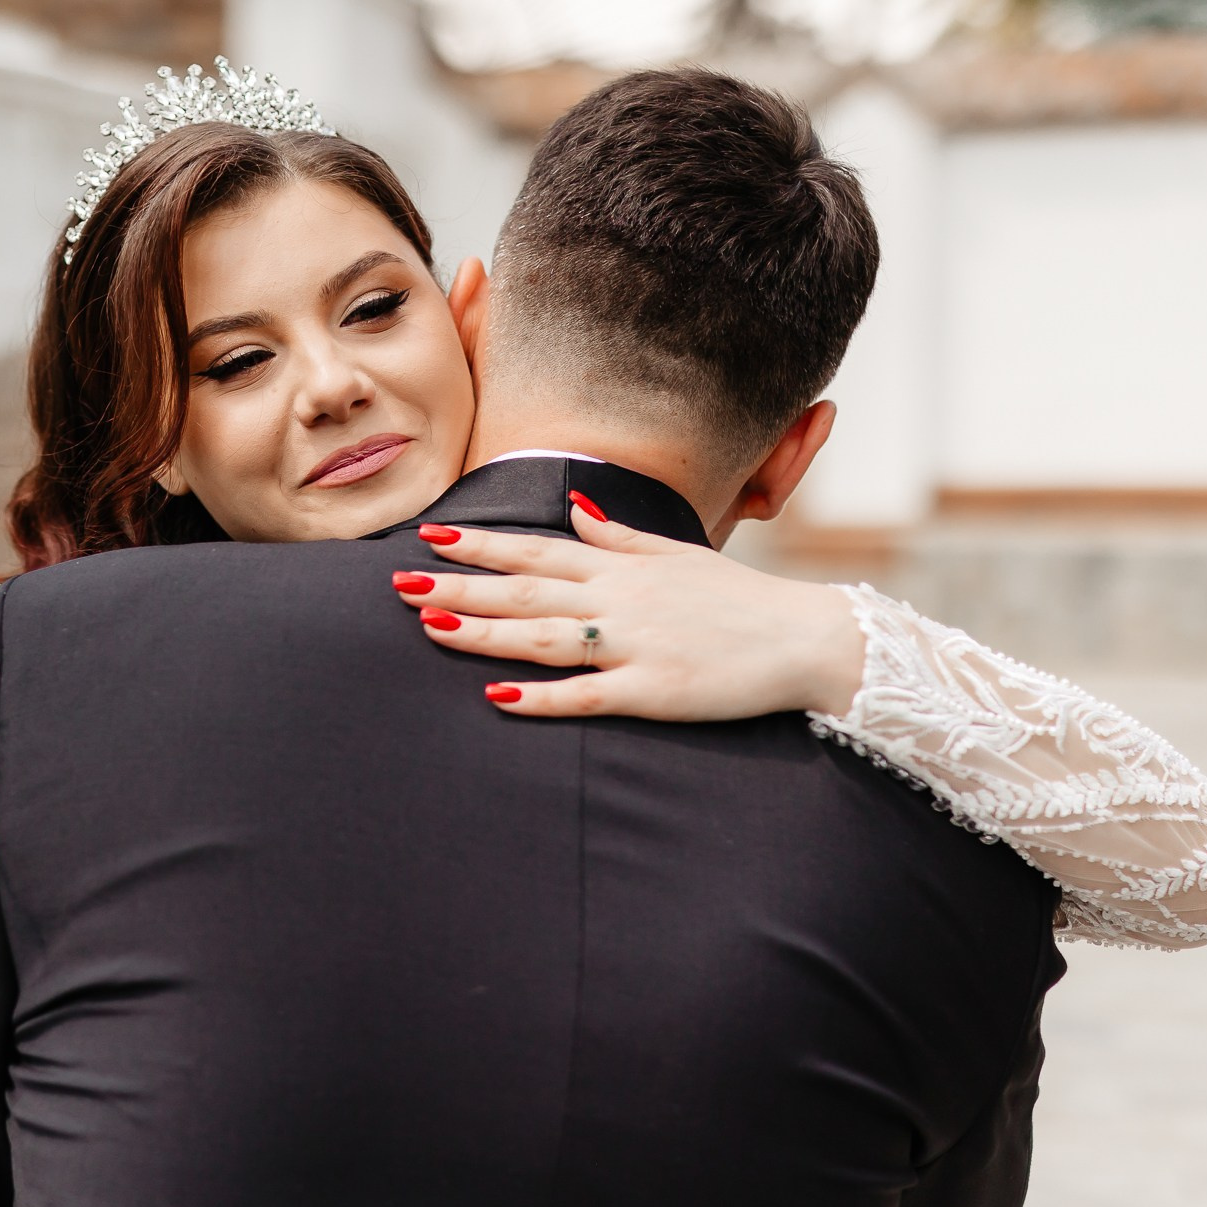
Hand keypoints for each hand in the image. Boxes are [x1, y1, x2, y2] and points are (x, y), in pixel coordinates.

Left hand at [396, 500, 864, 720]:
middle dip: (461, 584)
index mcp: (623, 566)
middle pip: (526, 589)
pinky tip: (498, 697)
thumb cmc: (740, 600)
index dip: (482, 543)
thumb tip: (576, 509)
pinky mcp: (654, 690)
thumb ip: (620, 535)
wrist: (806, 638)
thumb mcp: (679, 554)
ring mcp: (635, 645)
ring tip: (429, 626)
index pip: (538, 548)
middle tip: (401, 582)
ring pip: (544, 637)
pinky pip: (587, 694)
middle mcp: (621, 599)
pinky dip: (542, 696)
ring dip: (484, 632)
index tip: (431, 535)